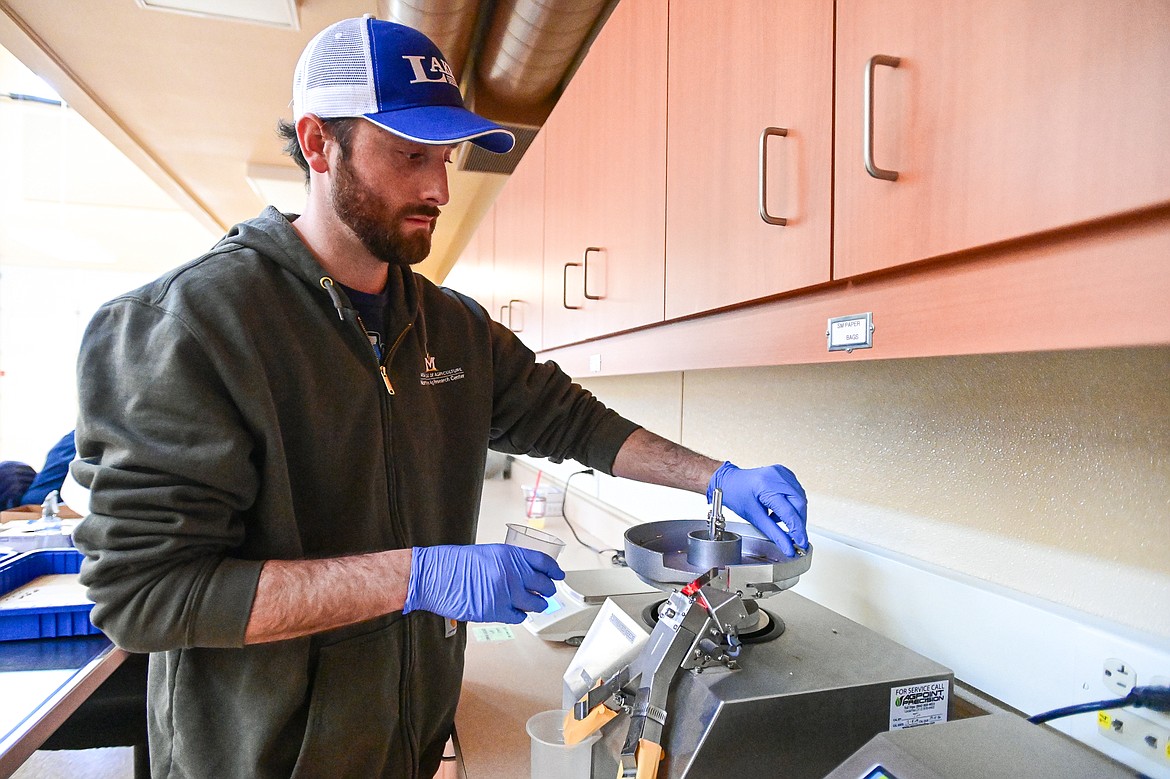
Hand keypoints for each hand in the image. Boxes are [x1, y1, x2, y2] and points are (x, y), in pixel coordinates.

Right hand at [404, 544, 564, 623]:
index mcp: (510, 555)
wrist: (434, 576)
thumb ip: (509, 563)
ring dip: (537, 605)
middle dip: (547, 590)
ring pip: (536, 604)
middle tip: (546, 593)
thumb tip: (525, 574)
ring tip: (534, 604)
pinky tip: (516, 612)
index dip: (554, 570)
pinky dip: (520, 615)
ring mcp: (505, 593)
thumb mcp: (487, 554)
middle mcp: (511, 573)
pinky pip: (519, 617)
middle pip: (544, 585)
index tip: (559, 576)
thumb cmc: (454, 564)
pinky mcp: (496, 611)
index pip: (543, 562)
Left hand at [708, 462, 807, 556]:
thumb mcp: (754, 517)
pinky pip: (796, 491)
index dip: (797, 531)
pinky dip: (793, 504)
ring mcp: (782, 472)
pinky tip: (780, 508)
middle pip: (799, 504)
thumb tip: (788, 546)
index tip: (801, 543)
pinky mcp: (784, 472)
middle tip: (794, 536)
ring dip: (795, 513)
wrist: (729, 481)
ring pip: (801, 498)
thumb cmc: (736, 495)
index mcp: (766, 486)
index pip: (789, 512)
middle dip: (799, 522)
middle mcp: (776, 476)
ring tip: (777, 519)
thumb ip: (774, 533)